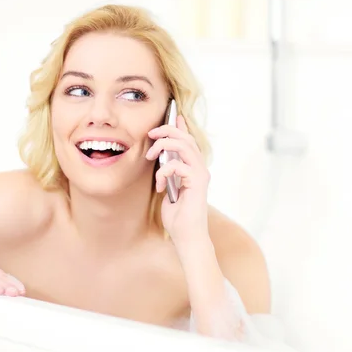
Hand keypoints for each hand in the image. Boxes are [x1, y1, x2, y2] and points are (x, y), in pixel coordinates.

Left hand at [146, 115, 210, 244]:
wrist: (186, 236)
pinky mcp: (198, 182)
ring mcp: (201, 174)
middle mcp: (200, 168)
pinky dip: (164, 172)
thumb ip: (167, 172)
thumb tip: (161, 157)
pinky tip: (160, 186)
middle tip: (150, 134)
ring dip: (163, 147)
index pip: (188, 140)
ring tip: (150, 157)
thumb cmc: (177, 216)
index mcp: (194, 168)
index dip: (180, 126)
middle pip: (186, 138)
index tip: (171, 115)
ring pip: (184, 146)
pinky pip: (178, 165)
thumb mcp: (168, 188)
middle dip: (167, 131)